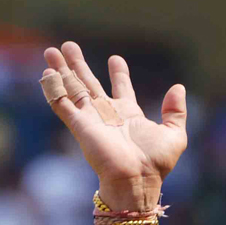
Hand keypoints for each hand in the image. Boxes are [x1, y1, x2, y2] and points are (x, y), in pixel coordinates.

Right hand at [39, 42, 186, 209]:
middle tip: (68, 45)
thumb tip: (178, 88)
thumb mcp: (175, 135)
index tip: (116, 59)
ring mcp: (91, 118)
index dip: (118, 74)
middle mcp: (107, 114)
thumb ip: (176, 112)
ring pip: (72, 88)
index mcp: (129, 114)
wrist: (136, 179)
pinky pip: (61, 103)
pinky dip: (53, 88)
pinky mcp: (79, 124)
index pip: (121, 88)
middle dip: (78, 65)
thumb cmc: (156, 162)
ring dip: (61, 69)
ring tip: (51, 50)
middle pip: (89, 83)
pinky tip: (47, 72)